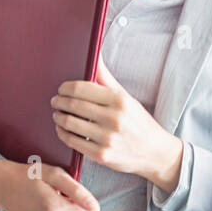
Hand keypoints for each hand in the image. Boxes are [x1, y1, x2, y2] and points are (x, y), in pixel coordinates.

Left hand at [52, 57, 183, 189]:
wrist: (155, 152)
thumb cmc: (139, 122)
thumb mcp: (126, 97)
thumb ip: (106, 78)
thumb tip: (95, 55)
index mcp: (119, 100)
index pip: (81, 88)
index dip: (65, 88)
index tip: (61, 89)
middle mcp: (113, 118)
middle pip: (73, 104)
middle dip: (59, 101)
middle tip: (55, 101)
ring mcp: (107, 138)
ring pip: (69, 123)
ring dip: (58, 117)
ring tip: (57, 114)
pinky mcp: (101, 155)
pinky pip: (73, 141)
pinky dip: (62, 133)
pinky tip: (62, 129)